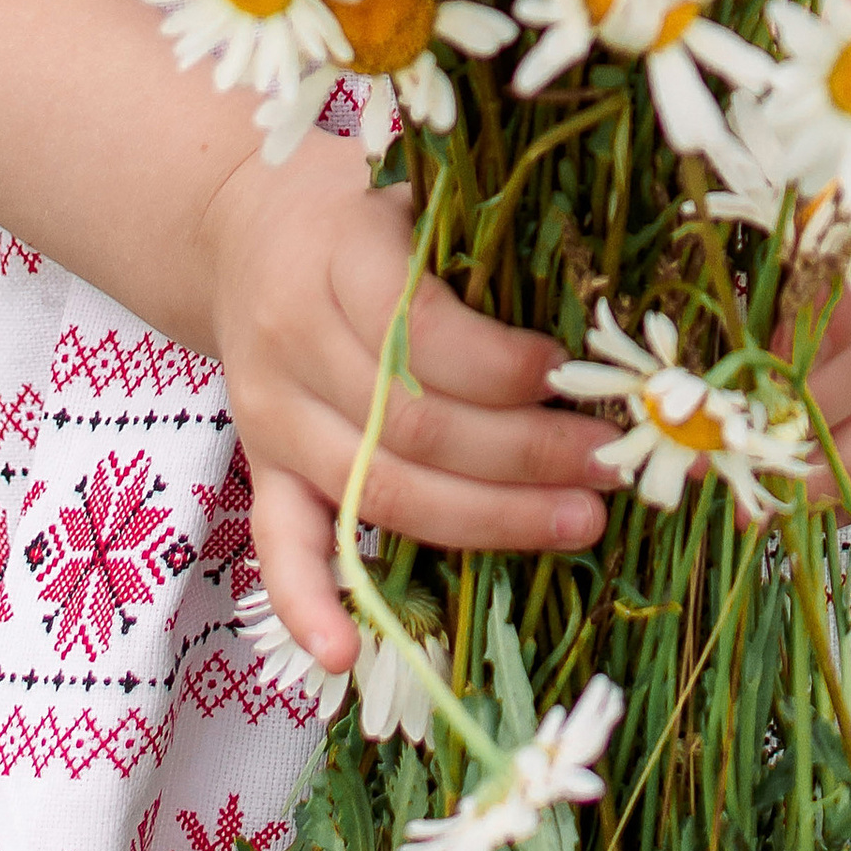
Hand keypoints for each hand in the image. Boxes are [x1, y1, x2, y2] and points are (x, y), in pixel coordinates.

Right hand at [204, 136, 615, 669]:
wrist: (242, 230)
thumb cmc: (363, 214)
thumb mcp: (419, 195)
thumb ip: (486, 244)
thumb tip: (604, 317)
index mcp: (339, 252)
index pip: (416, 330)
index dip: (499, 365)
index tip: (569, 375)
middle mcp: (292, 338)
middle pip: (409, 425)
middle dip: (523, 455)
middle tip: (609, 466)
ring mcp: (269, 413)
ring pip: (374, 490)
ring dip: (485, 520)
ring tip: (579, 522)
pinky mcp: (261, 467)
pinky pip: (278, 546)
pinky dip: (309, 604)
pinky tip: (347, 655)